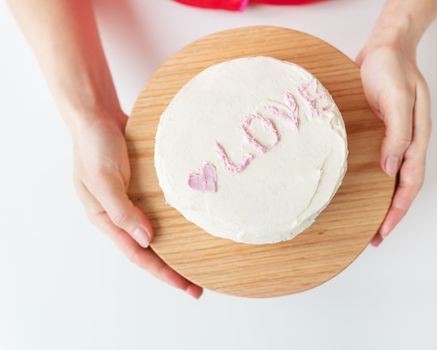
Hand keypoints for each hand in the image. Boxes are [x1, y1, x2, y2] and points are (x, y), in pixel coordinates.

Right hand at [72, 111, 202, 297]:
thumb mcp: (103, 178)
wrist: (96, 114)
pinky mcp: (141, 187)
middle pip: (149, 249)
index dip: (162, 272)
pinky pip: (159, 211)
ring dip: (175, 247)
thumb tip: (146, 241)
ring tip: (198, 261)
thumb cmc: (94, 145)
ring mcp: (131, 201)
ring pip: (155, 232)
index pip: (137, 254)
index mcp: (106, 219)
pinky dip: (174, 222)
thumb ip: (122, 210)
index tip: (186, 286)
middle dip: (172, 268)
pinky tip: (191, 225)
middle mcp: (120, 215)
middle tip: (198, 285)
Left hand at [356, 38, 430, 246]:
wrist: (383, 47)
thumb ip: (397, 134)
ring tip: (364, 221)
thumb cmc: (392, 68)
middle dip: (388, 215)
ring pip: (388, 179)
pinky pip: (375, 162)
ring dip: (378, 201)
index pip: (409, 185)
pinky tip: (356, 188)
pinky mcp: (376, 132)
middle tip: (372, 238)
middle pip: (400, 188)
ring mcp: (391, 138)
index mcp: (415, 139)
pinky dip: (368, 180)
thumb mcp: (398, 99)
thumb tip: (390, 169)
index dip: (397, 211)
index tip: (382, 232)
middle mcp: (405, 143)